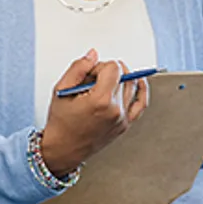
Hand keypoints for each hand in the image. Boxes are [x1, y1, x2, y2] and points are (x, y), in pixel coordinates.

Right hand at [40, 50, 148, 174]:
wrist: (64, 149)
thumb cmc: (61, 122)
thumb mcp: (61, 89)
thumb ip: (78, 67)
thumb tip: (93, 54)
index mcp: (101, 101)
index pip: (113, 68)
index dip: (99, 66)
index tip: (89, 74)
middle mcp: (115, 110)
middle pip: (122, 75)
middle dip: (107, 72)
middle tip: (92, 80)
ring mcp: (122, 119)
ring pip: (131, 85)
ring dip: (119, 79)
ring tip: (104, 84)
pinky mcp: (125, 125)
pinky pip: (141, 104)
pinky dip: (141, 90)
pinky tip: (137, 81)